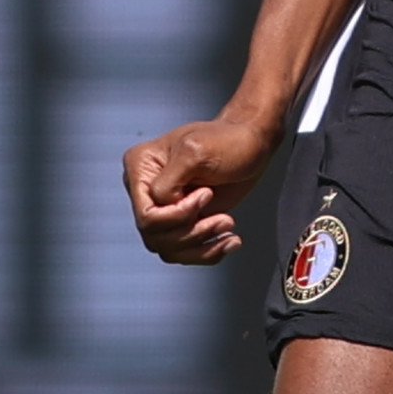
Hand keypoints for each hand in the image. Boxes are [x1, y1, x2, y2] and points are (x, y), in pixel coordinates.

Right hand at [125, 112, 281, 265]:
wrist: (251, 147)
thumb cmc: (228, 140)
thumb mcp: (195, 152)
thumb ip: (170, 180)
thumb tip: (162, 204)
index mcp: (141, 167)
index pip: (146, 213)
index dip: (177, 215)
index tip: (206, 195)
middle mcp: (147, 190)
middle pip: (155, 236)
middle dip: (192, 232)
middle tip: (223, 217)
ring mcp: (165, 209)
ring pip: (169, 249)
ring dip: (202, 245)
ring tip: (228, 225)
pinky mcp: (184, 222)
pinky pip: (184, 252)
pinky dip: (208, 252)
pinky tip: (227, 241)